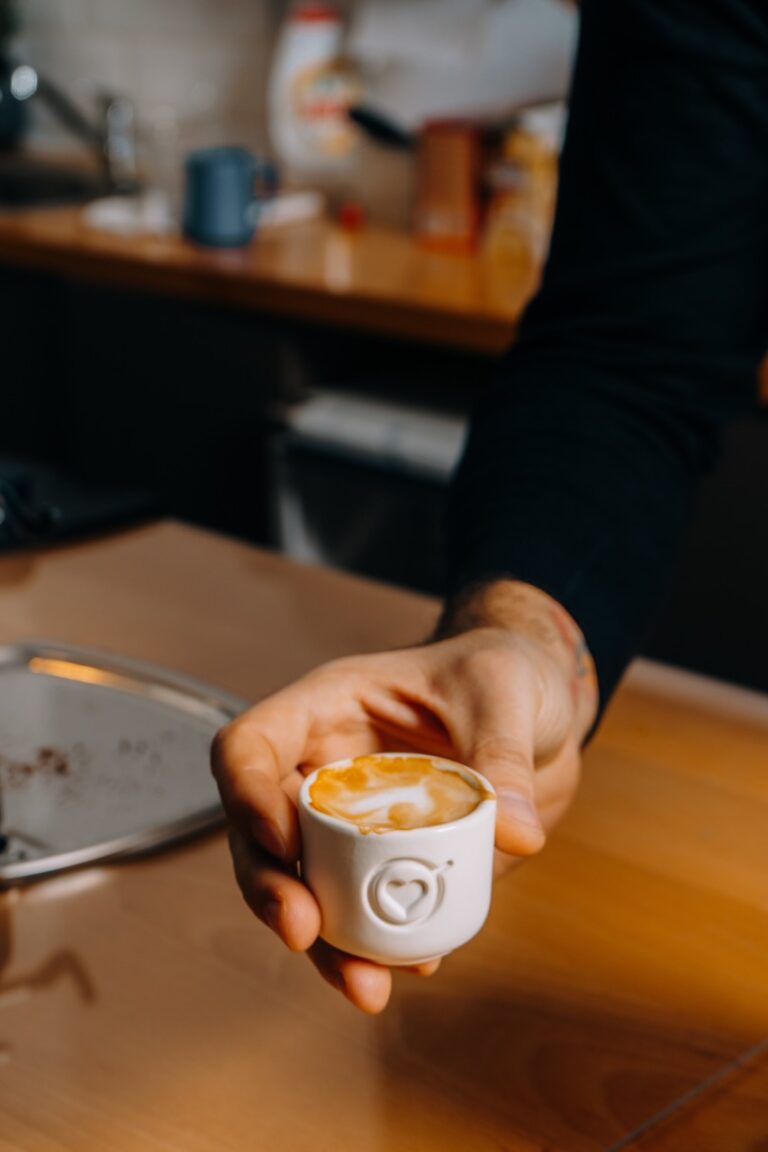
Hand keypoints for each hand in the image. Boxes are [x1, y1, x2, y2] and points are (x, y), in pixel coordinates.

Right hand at [211, 581, 597, 1013]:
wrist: (542, 711)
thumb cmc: (504, 671)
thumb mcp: (504, 693)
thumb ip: (503, 755)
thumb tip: (516, 834)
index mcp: (327, 708)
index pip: (250, 745)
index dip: (247, 795)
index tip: (284, 843)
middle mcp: (325, 769)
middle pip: (260, 832)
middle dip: (271, 888)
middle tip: (303, 932)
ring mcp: (353, 822)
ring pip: (307, 887)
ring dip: (325, 943)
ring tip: (365, 987)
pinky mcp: (391, 863)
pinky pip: (367, 912)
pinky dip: (381, 947)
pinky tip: (415, 966)